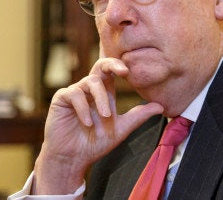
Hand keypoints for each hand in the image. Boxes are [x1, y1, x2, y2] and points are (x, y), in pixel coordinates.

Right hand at [33, 57, 163, 194]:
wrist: (73, 159)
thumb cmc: (95, 143)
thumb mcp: (121, 129)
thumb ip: (138, 116)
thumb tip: (161, 106)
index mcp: (104, 93)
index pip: (112, 71)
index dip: (120, 65)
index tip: (131, 71)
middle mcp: (90, 89)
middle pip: (100, 66)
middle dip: (112, 65)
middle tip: (124, 72)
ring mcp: (75, 92)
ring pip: (90, 82)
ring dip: (100, 99)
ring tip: (105, 117)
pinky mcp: (61, 99)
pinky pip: (74, 94)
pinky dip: (83, 108)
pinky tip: (87, 123)